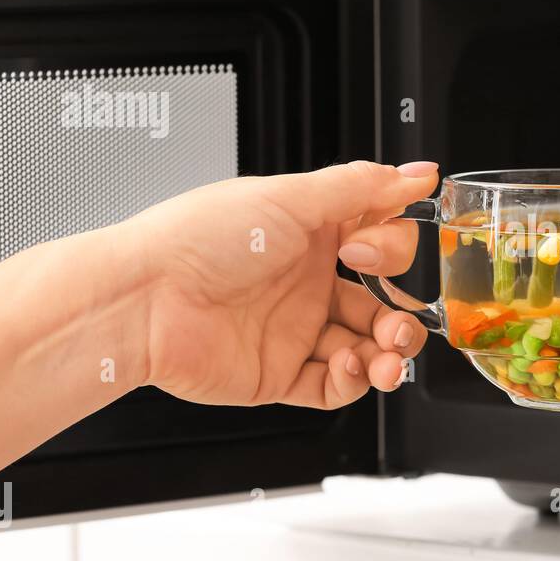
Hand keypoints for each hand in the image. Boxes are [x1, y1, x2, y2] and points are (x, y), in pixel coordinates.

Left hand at [127, 160, 439, 408]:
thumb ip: (362, 188)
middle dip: (402, 316)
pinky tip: (347, 364)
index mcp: (309, 234)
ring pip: (364, 349)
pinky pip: (332, 387)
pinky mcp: (277, 374)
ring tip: (387, 354)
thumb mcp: (290, 198)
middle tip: (398, 321)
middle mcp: (303, 282)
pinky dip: (352, 380)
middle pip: (380, 304)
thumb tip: (416, 173)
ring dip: (388, 353)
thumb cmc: (198, 239)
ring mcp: (292, 331)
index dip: (390, 248)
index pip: (378, 242)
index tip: (369, 251)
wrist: (143, 300)